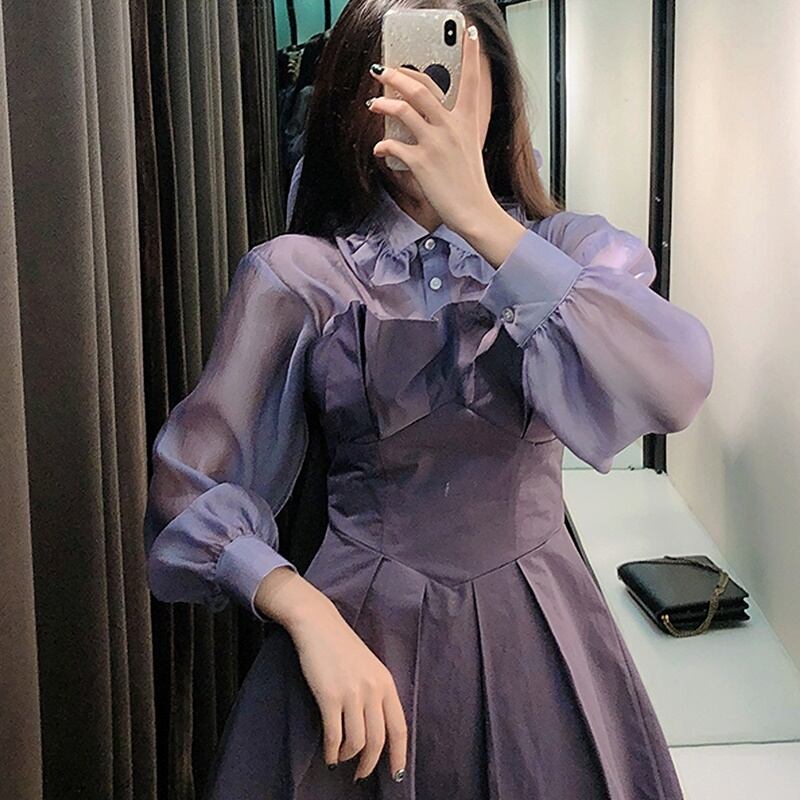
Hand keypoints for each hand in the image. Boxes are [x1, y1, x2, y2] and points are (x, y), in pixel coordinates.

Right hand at [290, 592, 407, 783]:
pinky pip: (334, 735)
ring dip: (349, 757)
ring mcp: (351, 693)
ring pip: (356, 742)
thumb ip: (377, 693)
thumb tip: (377, 729)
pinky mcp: (329, 696)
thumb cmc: (342, 646)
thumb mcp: (370, 667)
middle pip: (378, 740)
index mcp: (386, 683)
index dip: (399, 755)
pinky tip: (329, 754)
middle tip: (361, 774)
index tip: (396, 774)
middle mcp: (373, 690)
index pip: (399, 727)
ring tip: (341, 759)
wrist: (318, 625)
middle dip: (370, 763)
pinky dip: (332, 751)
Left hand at [366, 24, 525, 267]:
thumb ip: (454, 128)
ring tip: (373, 103)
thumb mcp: (469, 148)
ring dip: (383, 103)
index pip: (471, 81)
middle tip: (382, 69)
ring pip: (403, 109)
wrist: (474, 211)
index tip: (469, 32)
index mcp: (467, 121)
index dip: (471, 54)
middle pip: (421, 88)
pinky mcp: (421, 162)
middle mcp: (451, 127)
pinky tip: (379, 150)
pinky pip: (392, 145)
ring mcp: (435, 143)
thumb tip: (433, 118)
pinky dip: (382, 146)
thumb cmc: (470, 184)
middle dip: (397, 74)